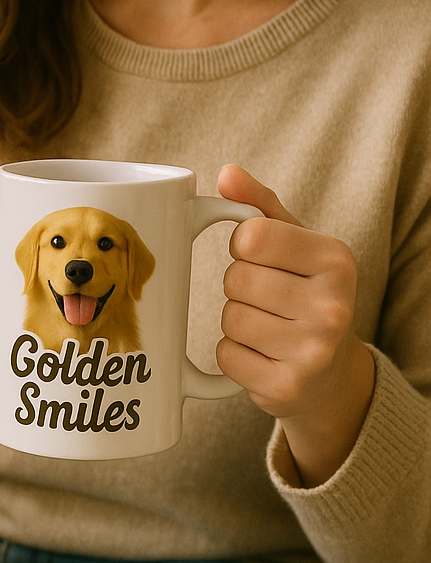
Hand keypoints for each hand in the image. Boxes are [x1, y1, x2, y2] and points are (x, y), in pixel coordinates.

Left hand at [216, 165, 374, 487]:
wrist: (328, 374)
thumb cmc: (303, 294)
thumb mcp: (294, 244)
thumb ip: (258, 205)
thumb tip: (226, 173)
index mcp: (336, 261)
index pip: (251, 236)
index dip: (245, 247)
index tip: (263, 258)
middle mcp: (333, 306)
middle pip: (236, 280)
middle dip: (240, 287)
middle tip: (267, 299)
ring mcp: (313, 352)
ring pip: (229, 319)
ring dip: (235, 322)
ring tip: (266, 327)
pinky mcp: (286, 388)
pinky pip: (226, 356)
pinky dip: (233, 355)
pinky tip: (262, 354)